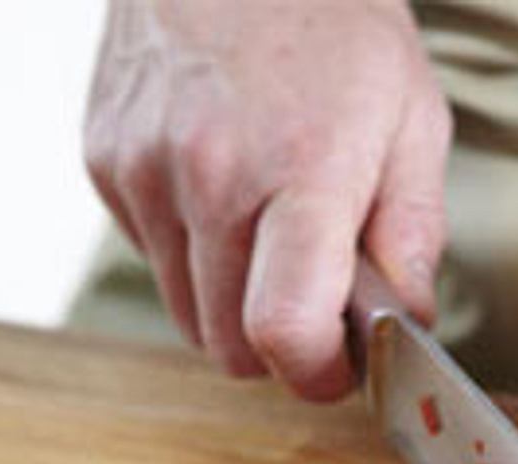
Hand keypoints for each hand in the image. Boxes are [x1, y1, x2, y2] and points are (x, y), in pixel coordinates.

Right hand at [84, 0, 450, 397]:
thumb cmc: (338, 29)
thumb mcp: (414, 120)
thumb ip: (413, 234)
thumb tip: (408, 324)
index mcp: (302, 168)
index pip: (284, 329)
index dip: (316, 375)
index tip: (339, 368)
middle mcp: (209, 174)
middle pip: (230, 346)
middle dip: (281, 349)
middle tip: (317, 303)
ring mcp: (143, 168)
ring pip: (186, 315)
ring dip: (234, 307)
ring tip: (271, 238)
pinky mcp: (103, 160)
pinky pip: (152, 257)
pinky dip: (192, 256)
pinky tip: (224, 196)